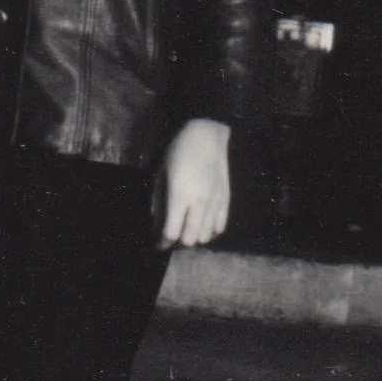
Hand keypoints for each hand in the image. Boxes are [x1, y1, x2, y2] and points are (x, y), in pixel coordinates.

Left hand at [153, 119, 231, 248]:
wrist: (207, 136)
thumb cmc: (178, 152)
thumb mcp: (160, 174)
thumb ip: (157, 202)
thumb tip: (155, 224)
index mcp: (180, 196)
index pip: (171, 232)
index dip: (161, 243)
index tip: (157, 244)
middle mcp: (199, 203)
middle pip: (190, 240)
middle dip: (177, 243)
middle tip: (171, 235)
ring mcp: (215, 203)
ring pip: (206, 237)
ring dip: (194, 237)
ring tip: (186, 229)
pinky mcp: (226, 200)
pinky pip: (220, 227)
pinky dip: (209, 232)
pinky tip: (202, 225)